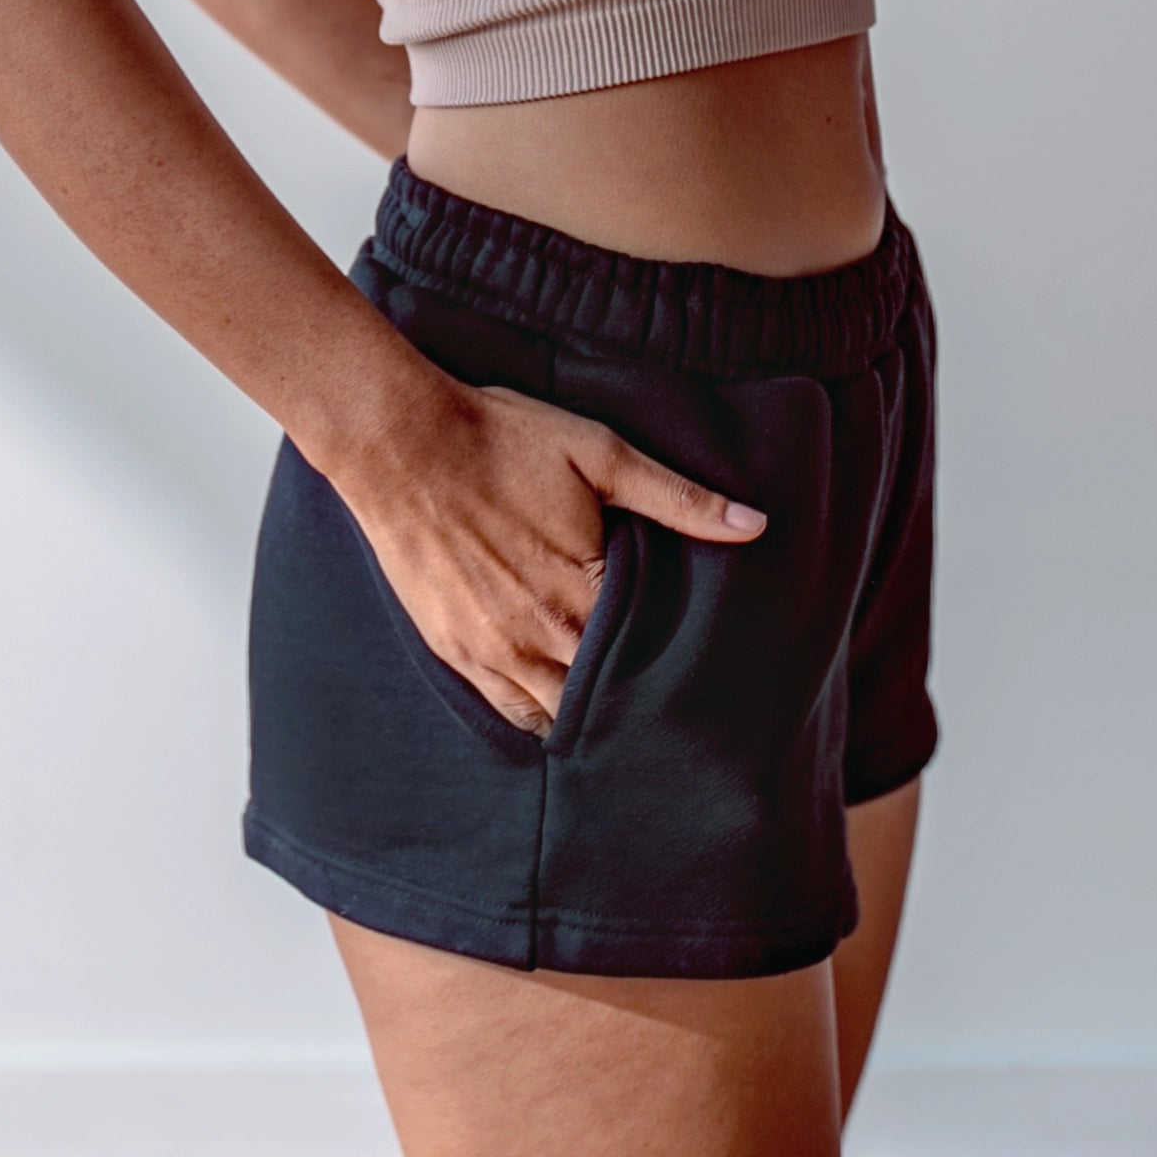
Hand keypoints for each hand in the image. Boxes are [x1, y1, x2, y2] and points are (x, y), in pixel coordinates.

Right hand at [343, 380, 766, 732]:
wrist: (401, 444)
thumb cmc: (503, 441)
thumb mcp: (600, 453)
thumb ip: (678, 498)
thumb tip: (755, 524)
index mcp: (583, 589)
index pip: (650, 656)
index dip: (677, 665)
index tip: (706, 677)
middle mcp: (540, 634)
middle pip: (607, 695)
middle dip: (637, 698)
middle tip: (673, 704)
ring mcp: (493, 651)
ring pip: (559, 714)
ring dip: (591, 714)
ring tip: (623, 712)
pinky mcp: (455, 651)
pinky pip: (510, 711)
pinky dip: (541, 715)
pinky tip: (563, 707)